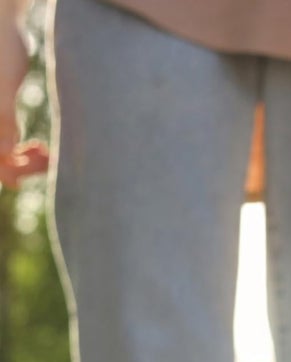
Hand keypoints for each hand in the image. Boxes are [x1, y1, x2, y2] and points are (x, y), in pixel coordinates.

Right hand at [0, 23, 46, 187]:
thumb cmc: (2, 48)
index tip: (35, 163)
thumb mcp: (4, 85)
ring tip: (46, 154)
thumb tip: (5, 153)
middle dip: (22, 167)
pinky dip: (24, 151)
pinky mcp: (0, 113)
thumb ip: (3, 118)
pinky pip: (9, 144)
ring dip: (25, 162)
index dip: (12, 170)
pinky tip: (40, 148)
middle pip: (0, 162)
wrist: (4, 23)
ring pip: (5, 156)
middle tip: (48, 159)